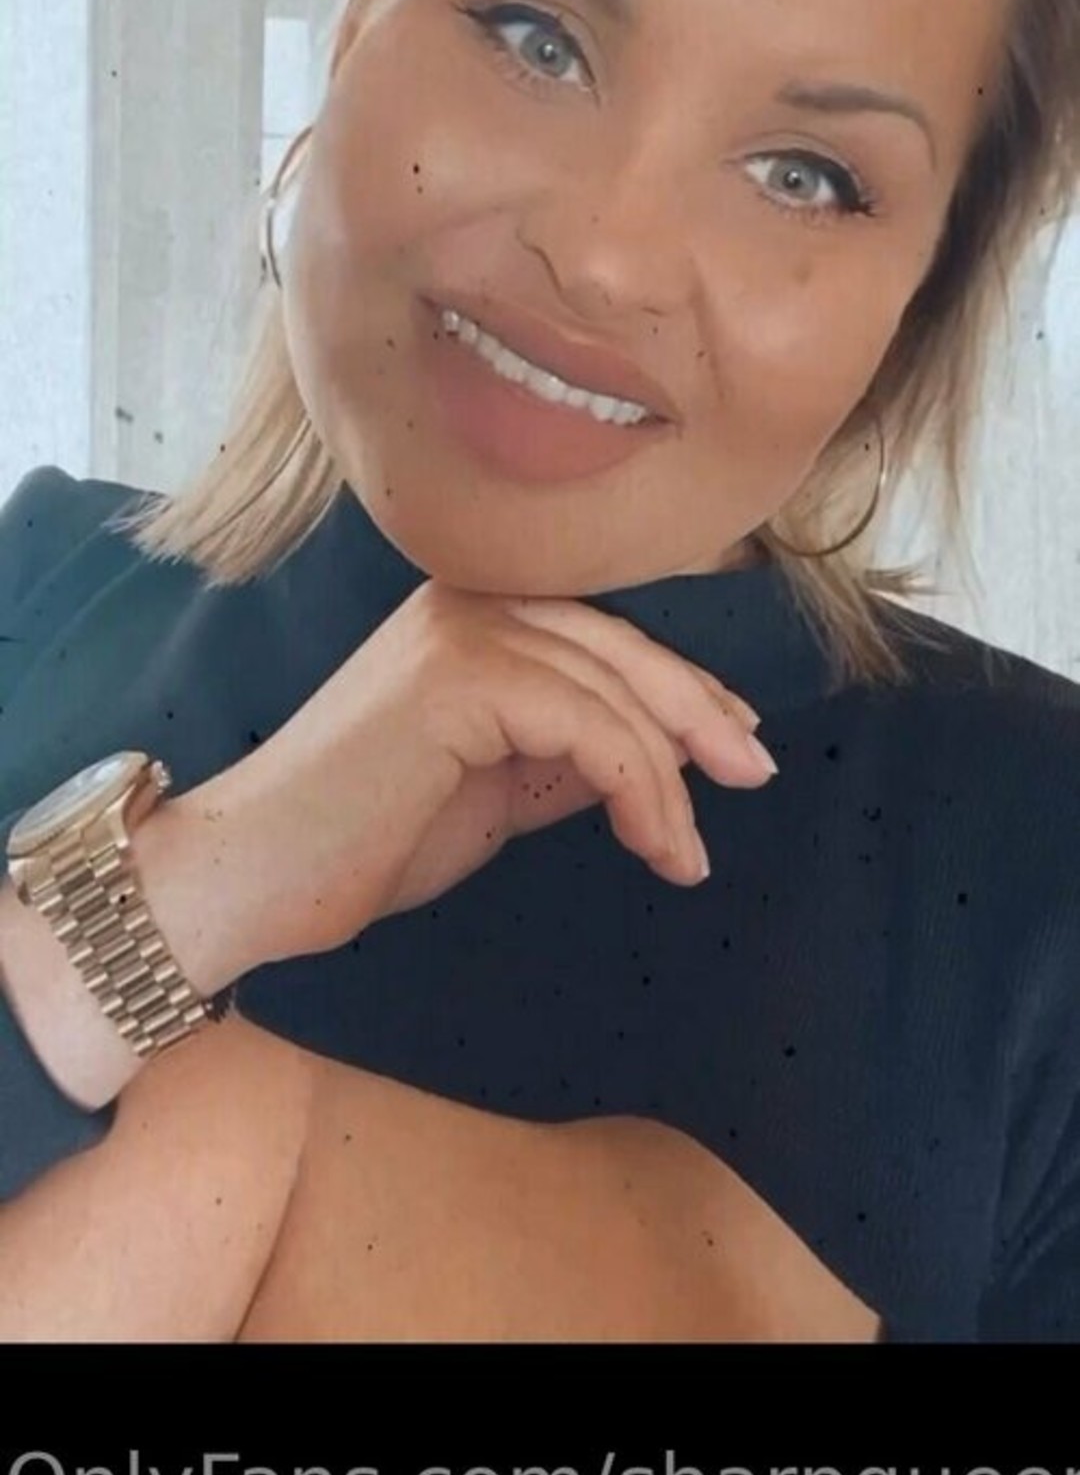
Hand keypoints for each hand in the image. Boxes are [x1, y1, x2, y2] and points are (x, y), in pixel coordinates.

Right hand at [207, 580, 776, 970]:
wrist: (258, 873)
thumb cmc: (362, 838)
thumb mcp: (491, 788)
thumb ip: (560, 756)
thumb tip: (649, 762)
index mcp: (469, 613)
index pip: (602, 635)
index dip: (679, 684)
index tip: (734, 739)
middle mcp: (468, 601)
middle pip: (623, 647)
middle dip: (700, 715)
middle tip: (754, 776)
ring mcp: (463, 630)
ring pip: (616, 692)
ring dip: (673, 778)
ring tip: (689, 853)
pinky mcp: (463, 677)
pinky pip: (593, 728)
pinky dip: (641, 790)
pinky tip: (658, 847)